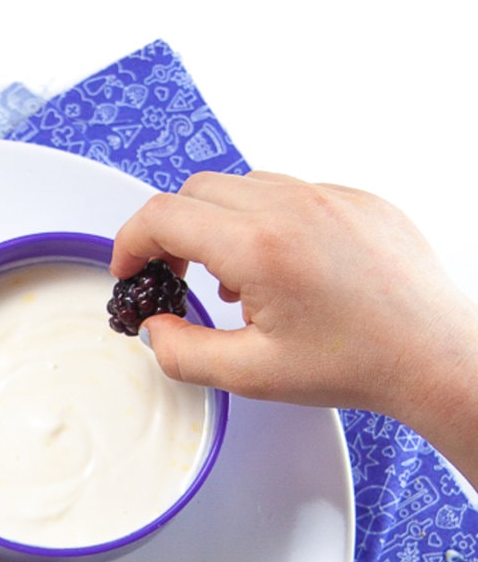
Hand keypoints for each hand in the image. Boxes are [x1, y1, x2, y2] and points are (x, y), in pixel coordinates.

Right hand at [111, 170, 477, 487]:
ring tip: (232, 278)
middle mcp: (293, 207)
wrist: (431, 355)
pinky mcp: (357, 199)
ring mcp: (330, 196)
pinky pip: (290, 192)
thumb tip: (154, 329)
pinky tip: (279, 268)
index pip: (163, 216)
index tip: (130, 270)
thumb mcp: (249, 376)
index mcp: (260, 247)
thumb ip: (182, 353)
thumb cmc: (355, 364)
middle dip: (170, 232)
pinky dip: (264, 221)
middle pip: (195, 191)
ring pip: (241, 186)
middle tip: (174, 277)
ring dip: (217, 224)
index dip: (130, 242)